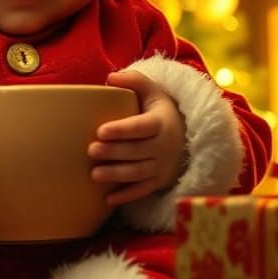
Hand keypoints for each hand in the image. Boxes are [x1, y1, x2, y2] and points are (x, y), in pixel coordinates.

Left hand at [88, 70, 186, 205]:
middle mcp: (164, 146)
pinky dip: (127, 196)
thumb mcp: (153, 90)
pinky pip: (143, 191)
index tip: (100, 130)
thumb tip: (109, 78)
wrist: (186, 135)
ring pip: (139, 173)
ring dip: (117, 175)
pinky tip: (108, 200)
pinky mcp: (160, 181)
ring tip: (94, 175)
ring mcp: (163, 166)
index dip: (121, 130)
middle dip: (114, 153)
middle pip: (137, 151)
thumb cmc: (160, 109)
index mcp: (161, 122)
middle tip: (91, 150)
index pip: (141, 127)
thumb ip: (133, 79)